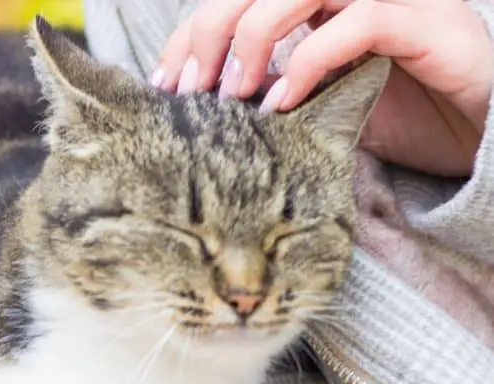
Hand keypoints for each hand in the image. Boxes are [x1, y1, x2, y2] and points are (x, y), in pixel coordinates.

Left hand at [152, 0, 493, 176]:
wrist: (475, 127)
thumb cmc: (394, 113)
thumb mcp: (314, 103)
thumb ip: (267, 91)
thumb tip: (202, 108)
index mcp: (310, 0)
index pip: (235, 0)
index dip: (191, 36)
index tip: (164, 85)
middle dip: (209, 33)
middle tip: (187, 91)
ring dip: (251, 39)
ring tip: (231, 96)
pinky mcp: (417, 17)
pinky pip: (353, 24)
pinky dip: (307, 63)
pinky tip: (282, 104)